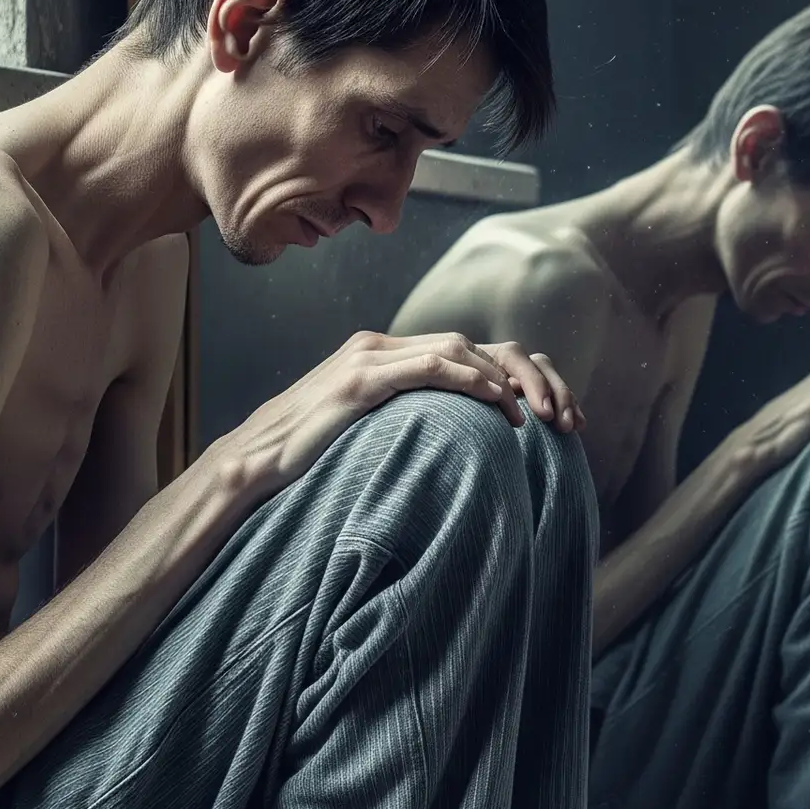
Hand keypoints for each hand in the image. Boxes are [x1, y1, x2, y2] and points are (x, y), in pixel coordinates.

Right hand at [213, 331, 584, 503]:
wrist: (252, 465)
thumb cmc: (307, 460)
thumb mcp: (365, 437)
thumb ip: (402, 427)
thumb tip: (446, 450)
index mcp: (383, 357)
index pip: (461, 352)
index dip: (508, 377)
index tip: (543, 413)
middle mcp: (378, 346)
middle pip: (469, 343)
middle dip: (520, 375)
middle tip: (557, 413)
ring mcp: (367, 358)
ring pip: (455, 348)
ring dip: (504, 379)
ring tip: (535, 414)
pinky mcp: (359, 380)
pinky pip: (428, 366)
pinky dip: (470, 380)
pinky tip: (499, 404)